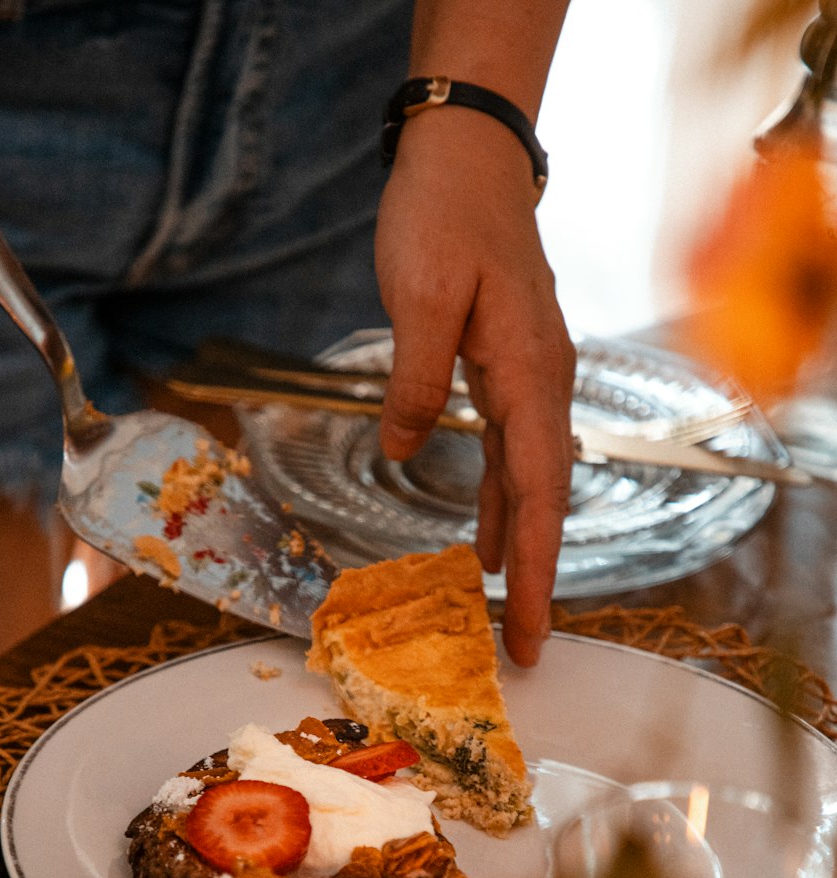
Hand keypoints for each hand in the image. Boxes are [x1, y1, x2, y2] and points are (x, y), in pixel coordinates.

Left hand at [376, 107, 574, 665]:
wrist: (468, 155)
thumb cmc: (443, 214)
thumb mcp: (417, 296)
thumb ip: (414, 381)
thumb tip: (404, 449)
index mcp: (528, 371)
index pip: (539, 488)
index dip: (539, 566)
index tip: (532, 627)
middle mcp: (542, 381)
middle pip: (547, 496)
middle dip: (540, 575)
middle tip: (527, 649)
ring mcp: (529, 376)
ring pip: (531, 480)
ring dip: (523, 545)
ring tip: (508, 613)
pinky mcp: (507, 369)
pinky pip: (511, 452)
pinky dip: (504, 501)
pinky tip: (490, 538)